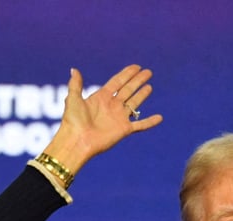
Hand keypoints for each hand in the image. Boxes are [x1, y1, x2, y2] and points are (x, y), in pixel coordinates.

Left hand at [41, 64, 161, 174]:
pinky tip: (160, 117)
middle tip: (148, 72)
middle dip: (138, 81)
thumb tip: (74, 69)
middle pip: (128, 90)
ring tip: (149, 86)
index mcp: (101, 97)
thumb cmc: (73, 122)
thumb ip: (76, 84)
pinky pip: (140, 125)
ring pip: (134, 104)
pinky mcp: (124, 130)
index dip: (127, 74)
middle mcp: (112, 106)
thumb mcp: (73, 99)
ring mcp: (119, 118)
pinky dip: (150, 122)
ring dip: (142, 95)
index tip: (136, 67)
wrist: (77, 141)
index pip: (117, 82)